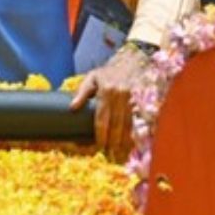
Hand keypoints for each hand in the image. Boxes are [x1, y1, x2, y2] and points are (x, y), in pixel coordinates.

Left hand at [69, 47, 147, 162]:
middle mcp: (120, 96)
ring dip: (124, 141)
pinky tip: (132, 142)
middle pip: (116, 125)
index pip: (102, 119)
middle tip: (109, 154)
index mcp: (106, 91)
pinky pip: (137, 120)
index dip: (101, 135)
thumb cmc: (109, 71)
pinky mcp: (142, 100)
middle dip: (112, 142)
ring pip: (128, 125)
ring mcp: (133, 98)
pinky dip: (134, 132)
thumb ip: (82, 92)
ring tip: (119, 153)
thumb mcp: (92, 77)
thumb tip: (72, 107)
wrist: (132, 59)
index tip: (99, 146)